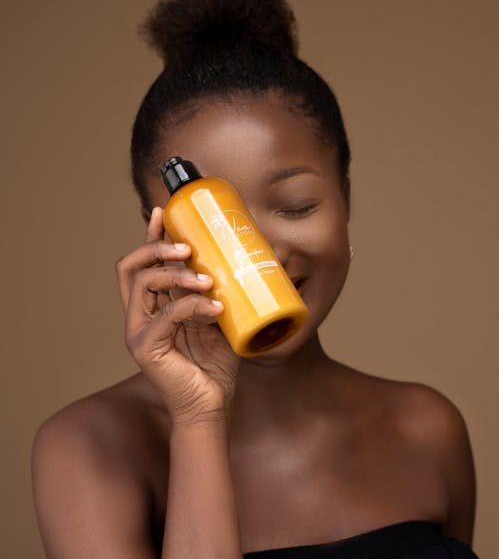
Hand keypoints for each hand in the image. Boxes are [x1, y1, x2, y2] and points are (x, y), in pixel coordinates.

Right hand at [115, 207, 240, 426]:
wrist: (212, 406)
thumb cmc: (215, 364)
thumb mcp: (220, 319)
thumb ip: (220, 293)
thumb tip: (248, 259)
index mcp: (153, 306)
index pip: (142, 264)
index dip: (150, 235)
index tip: (164, 212)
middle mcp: (139, 315)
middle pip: (131, 267)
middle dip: (157, 247)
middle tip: (188, 247)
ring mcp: (139, 332)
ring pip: (142, 283)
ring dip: (176, 274)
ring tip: (207, 279)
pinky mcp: (146, 348)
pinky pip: (166, 314)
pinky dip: (192, 305)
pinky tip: (216, 307)